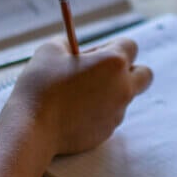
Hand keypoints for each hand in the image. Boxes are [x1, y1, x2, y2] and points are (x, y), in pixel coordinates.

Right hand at [4, 37, 152, 155]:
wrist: (32, 129)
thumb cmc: (41, 85)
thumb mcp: (50, 50)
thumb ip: (68, 43)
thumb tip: (72, 47)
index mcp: (114, 63)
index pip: (130, 46)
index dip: (111, 46)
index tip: (92, 53)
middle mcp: (123, 88)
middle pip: (144, 74)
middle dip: (129, 70)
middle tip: (101, 72)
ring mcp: (117, 113)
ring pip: (124, 97)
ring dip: (109, 92)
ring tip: (76, 94)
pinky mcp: (107, 133)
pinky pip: (109, 116)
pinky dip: (98, 112)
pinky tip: (72, 112)